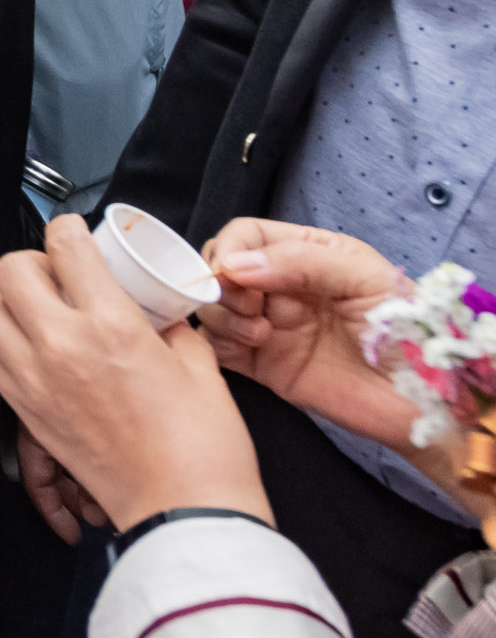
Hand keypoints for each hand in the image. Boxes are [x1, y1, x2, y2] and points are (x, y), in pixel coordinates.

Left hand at [0, 215, 271, 538]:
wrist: (184, 511)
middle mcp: (62, 346)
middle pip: (10, 270)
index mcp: (111, 325)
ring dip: (12, 302)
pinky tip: (39, 352)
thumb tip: (153, 305)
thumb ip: (168, 323)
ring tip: (44, 311)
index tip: (74, 233)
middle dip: (33, 260)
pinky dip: (7, 346)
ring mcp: (36, 380)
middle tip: (58, 272)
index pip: (65, 247)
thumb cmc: (203, 445)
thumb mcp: (198, 363)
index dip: (68, 229)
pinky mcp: (26, 412)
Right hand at [202, 219, 418, 456]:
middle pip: (221, 269)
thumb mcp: (365, 280)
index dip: (230, 249)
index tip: (230, 273)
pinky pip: (218, 347)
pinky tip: (248, 348)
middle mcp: (282, 286)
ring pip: (213, 307)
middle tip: (249, 307)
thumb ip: (302, 262)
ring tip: (259, 333)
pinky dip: (215, 344)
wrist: (424, 402)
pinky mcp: (264, 365)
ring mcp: (270, 325)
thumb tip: (234, 265)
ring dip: (223, 315)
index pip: (246, 235)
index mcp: (309, 254)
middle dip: (222, 284)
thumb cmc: (408, 331)